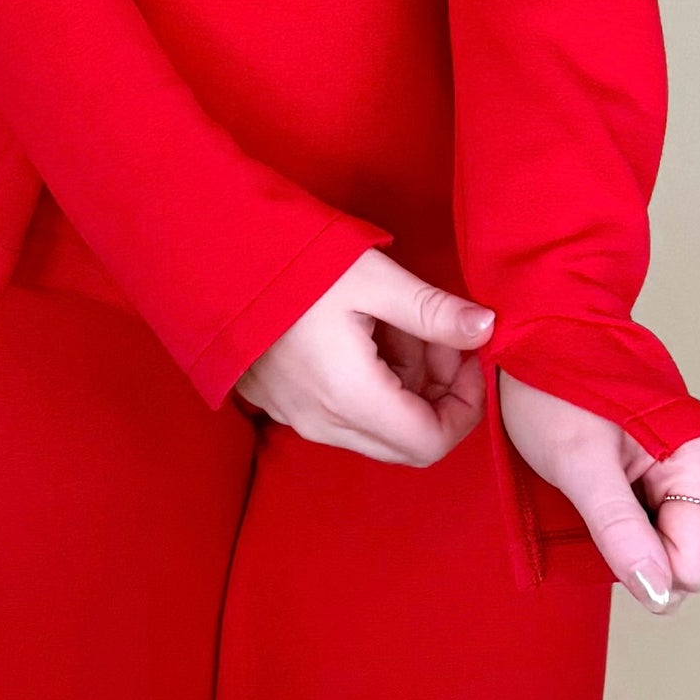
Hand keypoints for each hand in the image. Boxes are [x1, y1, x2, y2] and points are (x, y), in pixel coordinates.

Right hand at [234, 249, 493, 463]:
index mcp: (350, 398)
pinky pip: (342, 414)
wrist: (212, 257)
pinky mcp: (280, 404)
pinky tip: (365, 332)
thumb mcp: (373, 278)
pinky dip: (371, 385)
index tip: (468, 356)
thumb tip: (487, 329)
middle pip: (405, 442)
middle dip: (437, 395)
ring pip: (375, 427)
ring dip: (403, 386)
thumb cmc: (294, 262)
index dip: (465, 406)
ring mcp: (296, 418)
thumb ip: (433, 311)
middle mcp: (323, 424)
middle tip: (439, 337)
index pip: (431, 442)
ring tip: (399, 323)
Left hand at [498, 371, 699, 614]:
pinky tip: (611, 483)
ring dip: (634, 533)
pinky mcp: (682, 472)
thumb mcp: (576, 459)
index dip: (639, 560)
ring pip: (676, 550)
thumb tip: (659, 592)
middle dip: (638, 546)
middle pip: (687, 561)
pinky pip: (666, 528)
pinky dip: (634, 520)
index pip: (690, 567)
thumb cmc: (555, 383)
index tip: (600, 516)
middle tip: (597, 492)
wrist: (544, 332)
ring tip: (601, 480)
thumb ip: (619, 528)